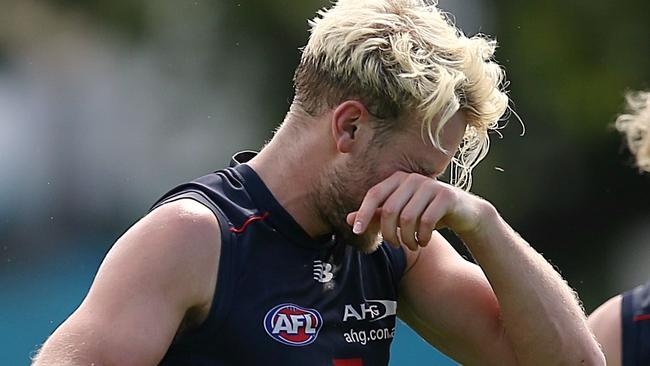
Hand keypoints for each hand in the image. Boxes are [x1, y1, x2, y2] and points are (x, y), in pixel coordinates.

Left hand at [346, 171, 491, 249]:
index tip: (356, 231)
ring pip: (408, 218)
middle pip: (390, 210)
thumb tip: (348, 219)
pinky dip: (423, 236)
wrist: (463, 213)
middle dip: (389, 233)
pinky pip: (427, 221)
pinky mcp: (446, 196)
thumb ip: (376, 215)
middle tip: (396, 245)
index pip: (374, 194)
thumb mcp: (399, 215)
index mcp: (398, 179)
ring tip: (411, 245)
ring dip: (408, 238)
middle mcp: (413, 178)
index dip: (363, 213)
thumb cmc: (426, 213)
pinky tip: (424, 241)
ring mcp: (431, 186)